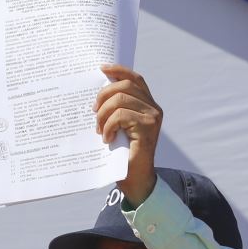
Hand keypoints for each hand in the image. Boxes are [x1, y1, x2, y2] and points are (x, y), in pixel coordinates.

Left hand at [95, 63, 162, 205]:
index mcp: (147, 104)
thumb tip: (98, 91)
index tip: (101, 69)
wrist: (135, 180)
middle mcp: (154, 107)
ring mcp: (153, 117)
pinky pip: (120, 116)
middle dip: (103, 96)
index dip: (118, 70)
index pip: (134, 79)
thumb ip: (115, 108)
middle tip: (93, 112)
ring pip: (120, 100)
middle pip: (124, 86)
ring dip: (103, 114)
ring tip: (100, 130)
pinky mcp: (148, 127)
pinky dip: (108, 126)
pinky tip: (107, 138)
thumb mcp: (118, 126)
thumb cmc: (123, 153)